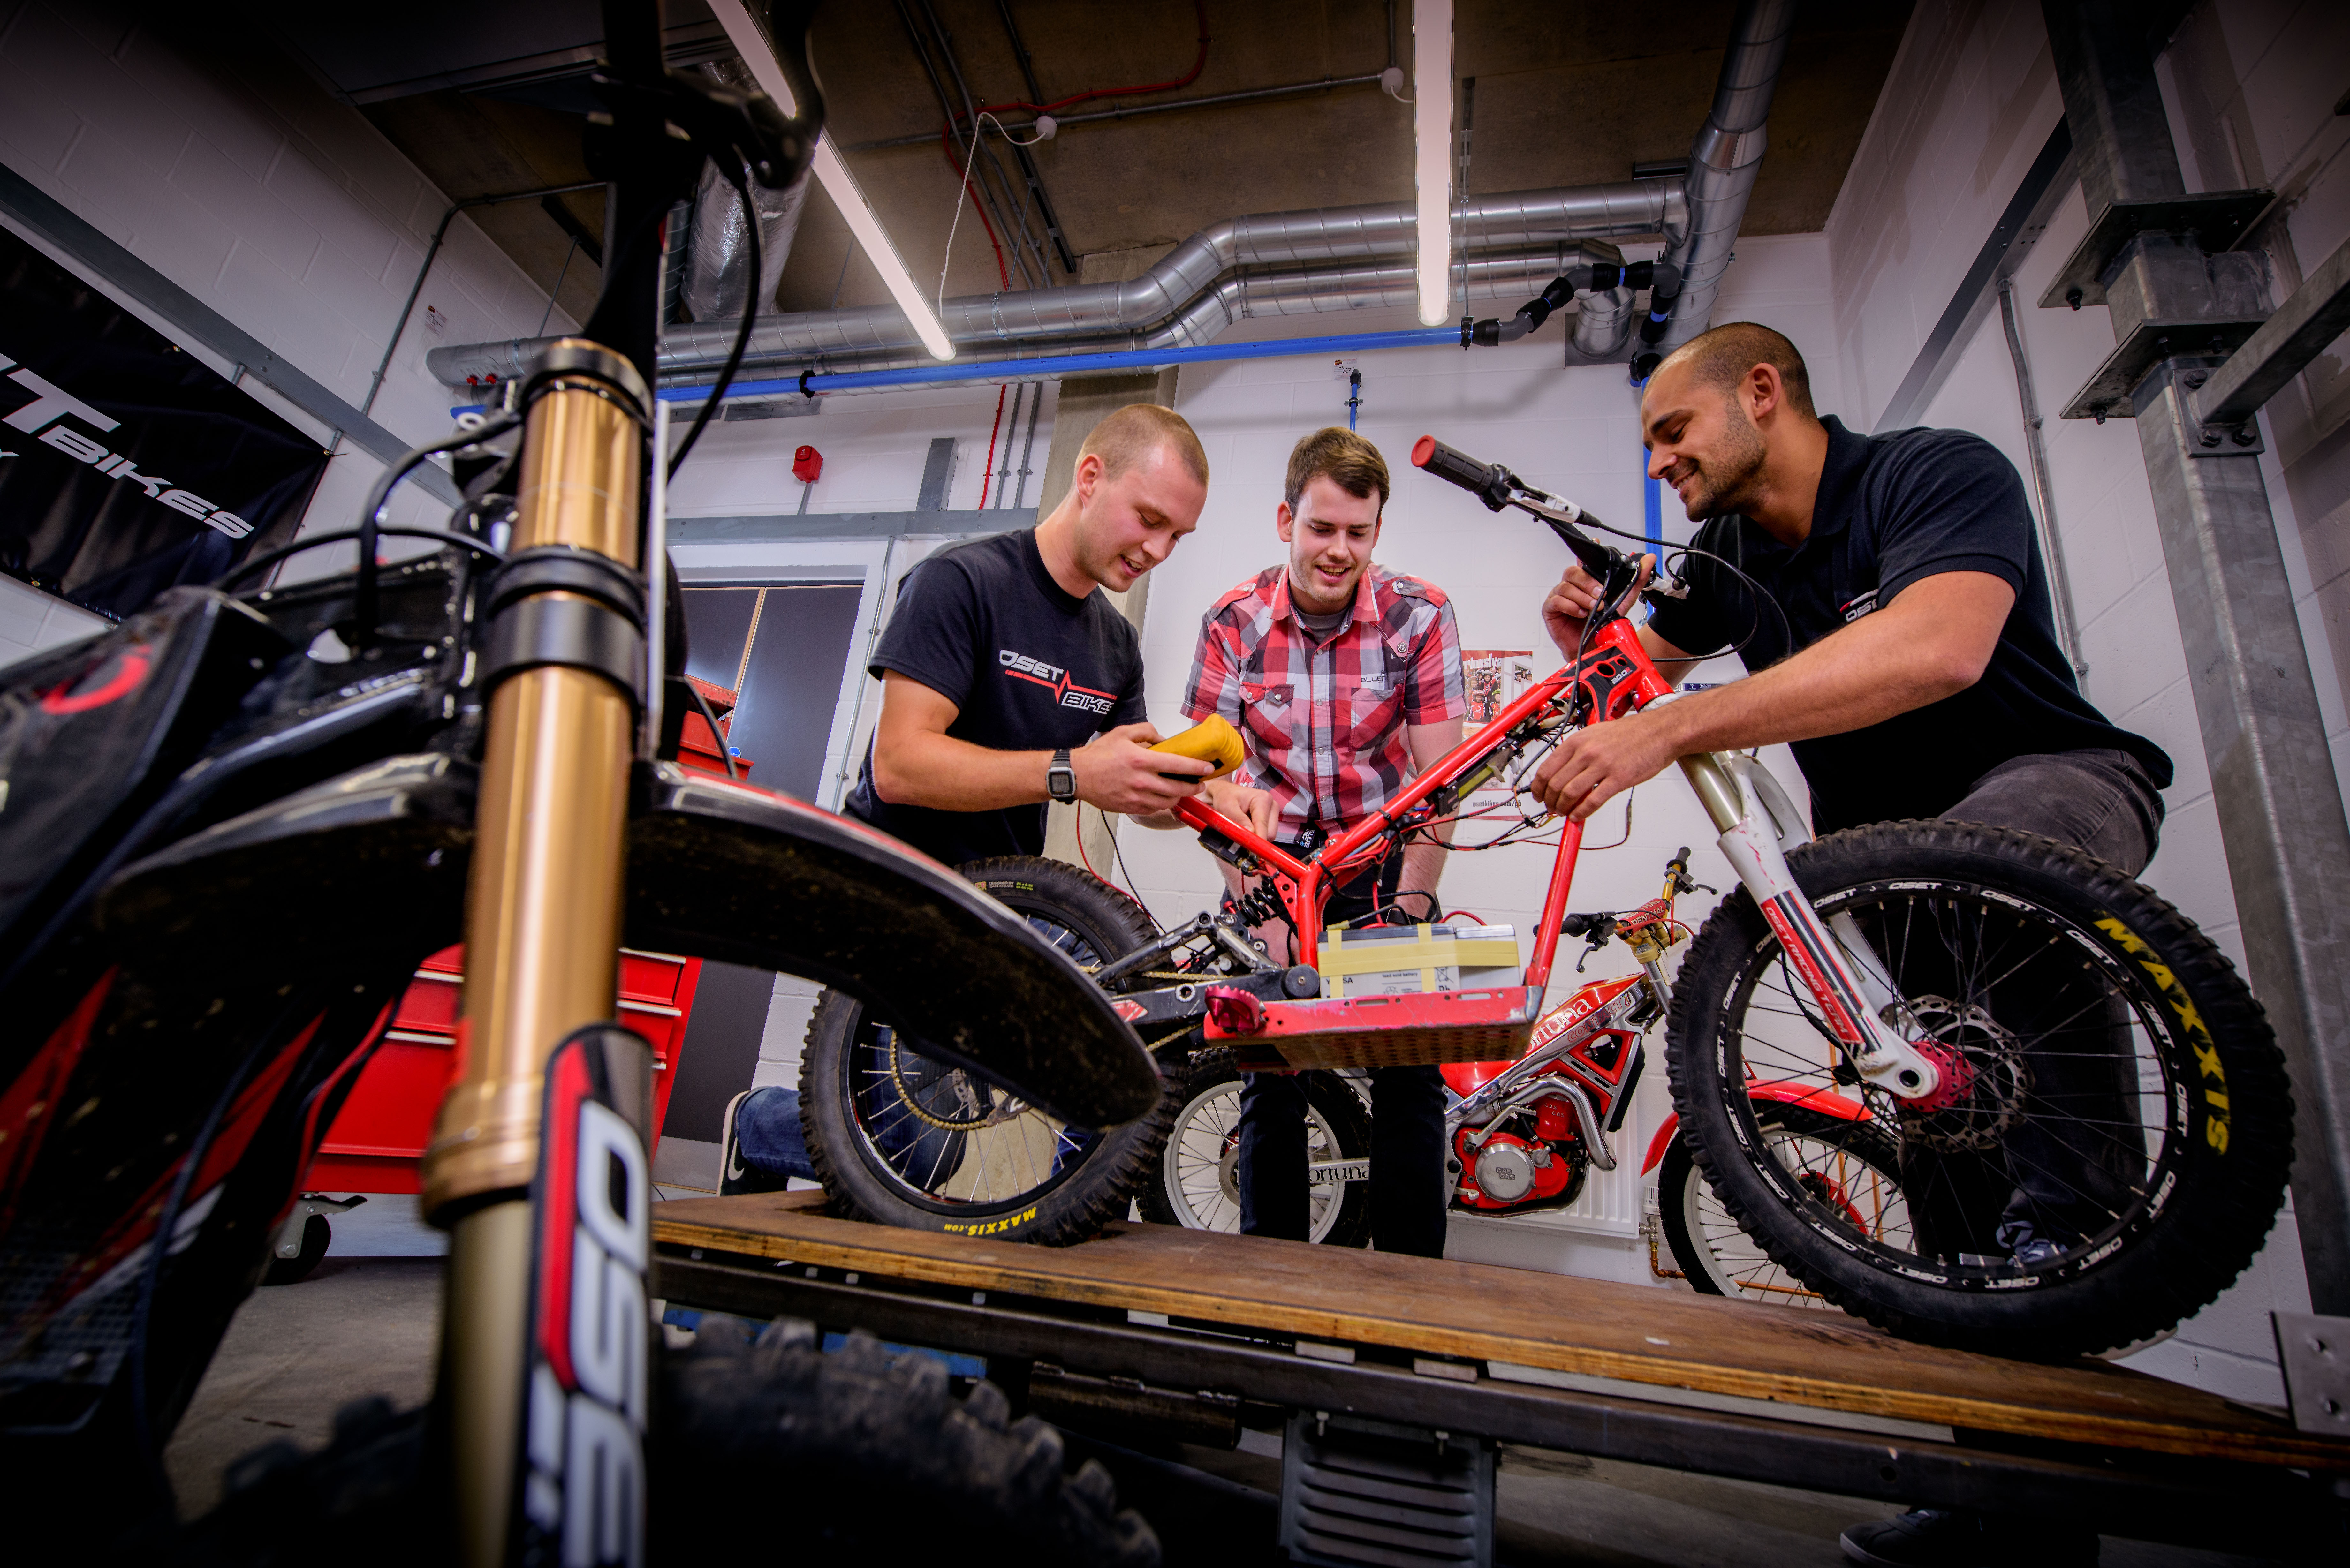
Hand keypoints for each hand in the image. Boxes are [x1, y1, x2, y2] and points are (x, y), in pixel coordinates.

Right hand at [1071, 723, 1211, 814]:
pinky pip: (1153, 809)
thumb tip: (1164, 740)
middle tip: (1199, 783)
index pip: (1178, 765)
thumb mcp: (1123, 733)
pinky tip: (1164, 797)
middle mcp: (1140, 781)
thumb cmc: (1098, 755)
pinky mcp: (1130, 807)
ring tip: (1184, 791)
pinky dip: (1162, 804)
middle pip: (1177, 788)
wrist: (1077, 775)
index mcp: (1141, 760)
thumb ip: (1147, 731)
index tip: (1207, 768)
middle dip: (1193, 786)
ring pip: (1167, 802)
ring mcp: (1135, 797)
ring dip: (1179, 797)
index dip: (1196, 768)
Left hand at [1199, 779, 1277, 838]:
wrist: (1224, 793)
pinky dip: (1257, 835)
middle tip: (1241, 837)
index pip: (1263, 824)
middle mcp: (1272, 805)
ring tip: (1243, 828)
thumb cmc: (1225, 797)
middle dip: (1256, 838)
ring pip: (1269, 835)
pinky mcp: (1270, 820)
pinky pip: (1266, 834)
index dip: (1258, 839)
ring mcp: (1272, 813)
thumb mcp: (1227, 807)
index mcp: (1263, 799)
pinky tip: (1248, 828)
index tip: (1252, 850)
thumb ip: (1239, 820)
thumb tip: (1251, 832)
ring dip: (1256, 837)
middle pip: (1269, 833)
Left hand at [1530, 711, 1680, 820]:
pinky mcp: (1618, 779)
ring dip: (1563, 808)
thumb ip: (1577, 753)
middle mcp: (1586, 753)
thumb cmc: (1630, 733)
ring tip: (1564, 813)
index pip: (1546, 768)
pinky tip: (1578, 816)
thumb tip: (1563, 772)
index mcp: (1577, 741)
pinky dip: (1581, 813)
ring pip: (1570, 793)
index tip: (1539, 796)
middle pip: (1555, 784)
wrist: (1659, 731)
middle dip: (1549, 801)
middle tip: (1551, 809)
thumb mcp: (1595, 734)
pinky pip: (1593, 801)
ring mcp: (1602, 766)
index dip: (1538, 787)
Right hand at [1541, 553, 1654, 658]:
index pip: (1584, 562)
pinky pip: (1557, 601)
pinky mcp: (1551, 609)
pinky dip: (1570, 606)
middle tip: (1600, 595)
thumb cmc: (1602, 626)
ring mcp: (1560, 596)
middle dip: (1588, 582)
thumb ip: (1635, 581)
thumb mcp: (1623, 601)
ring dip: (1582, 597)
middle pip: (1573, 572)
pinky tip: (1580, 614)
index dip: (1587, 553)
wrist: (1593, 648)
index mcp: (1586, 582)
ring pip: (1565, 585)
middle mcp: (1572, 587)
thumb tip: (1649, 559)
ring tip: (1592, 608)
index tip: (1595, 545)